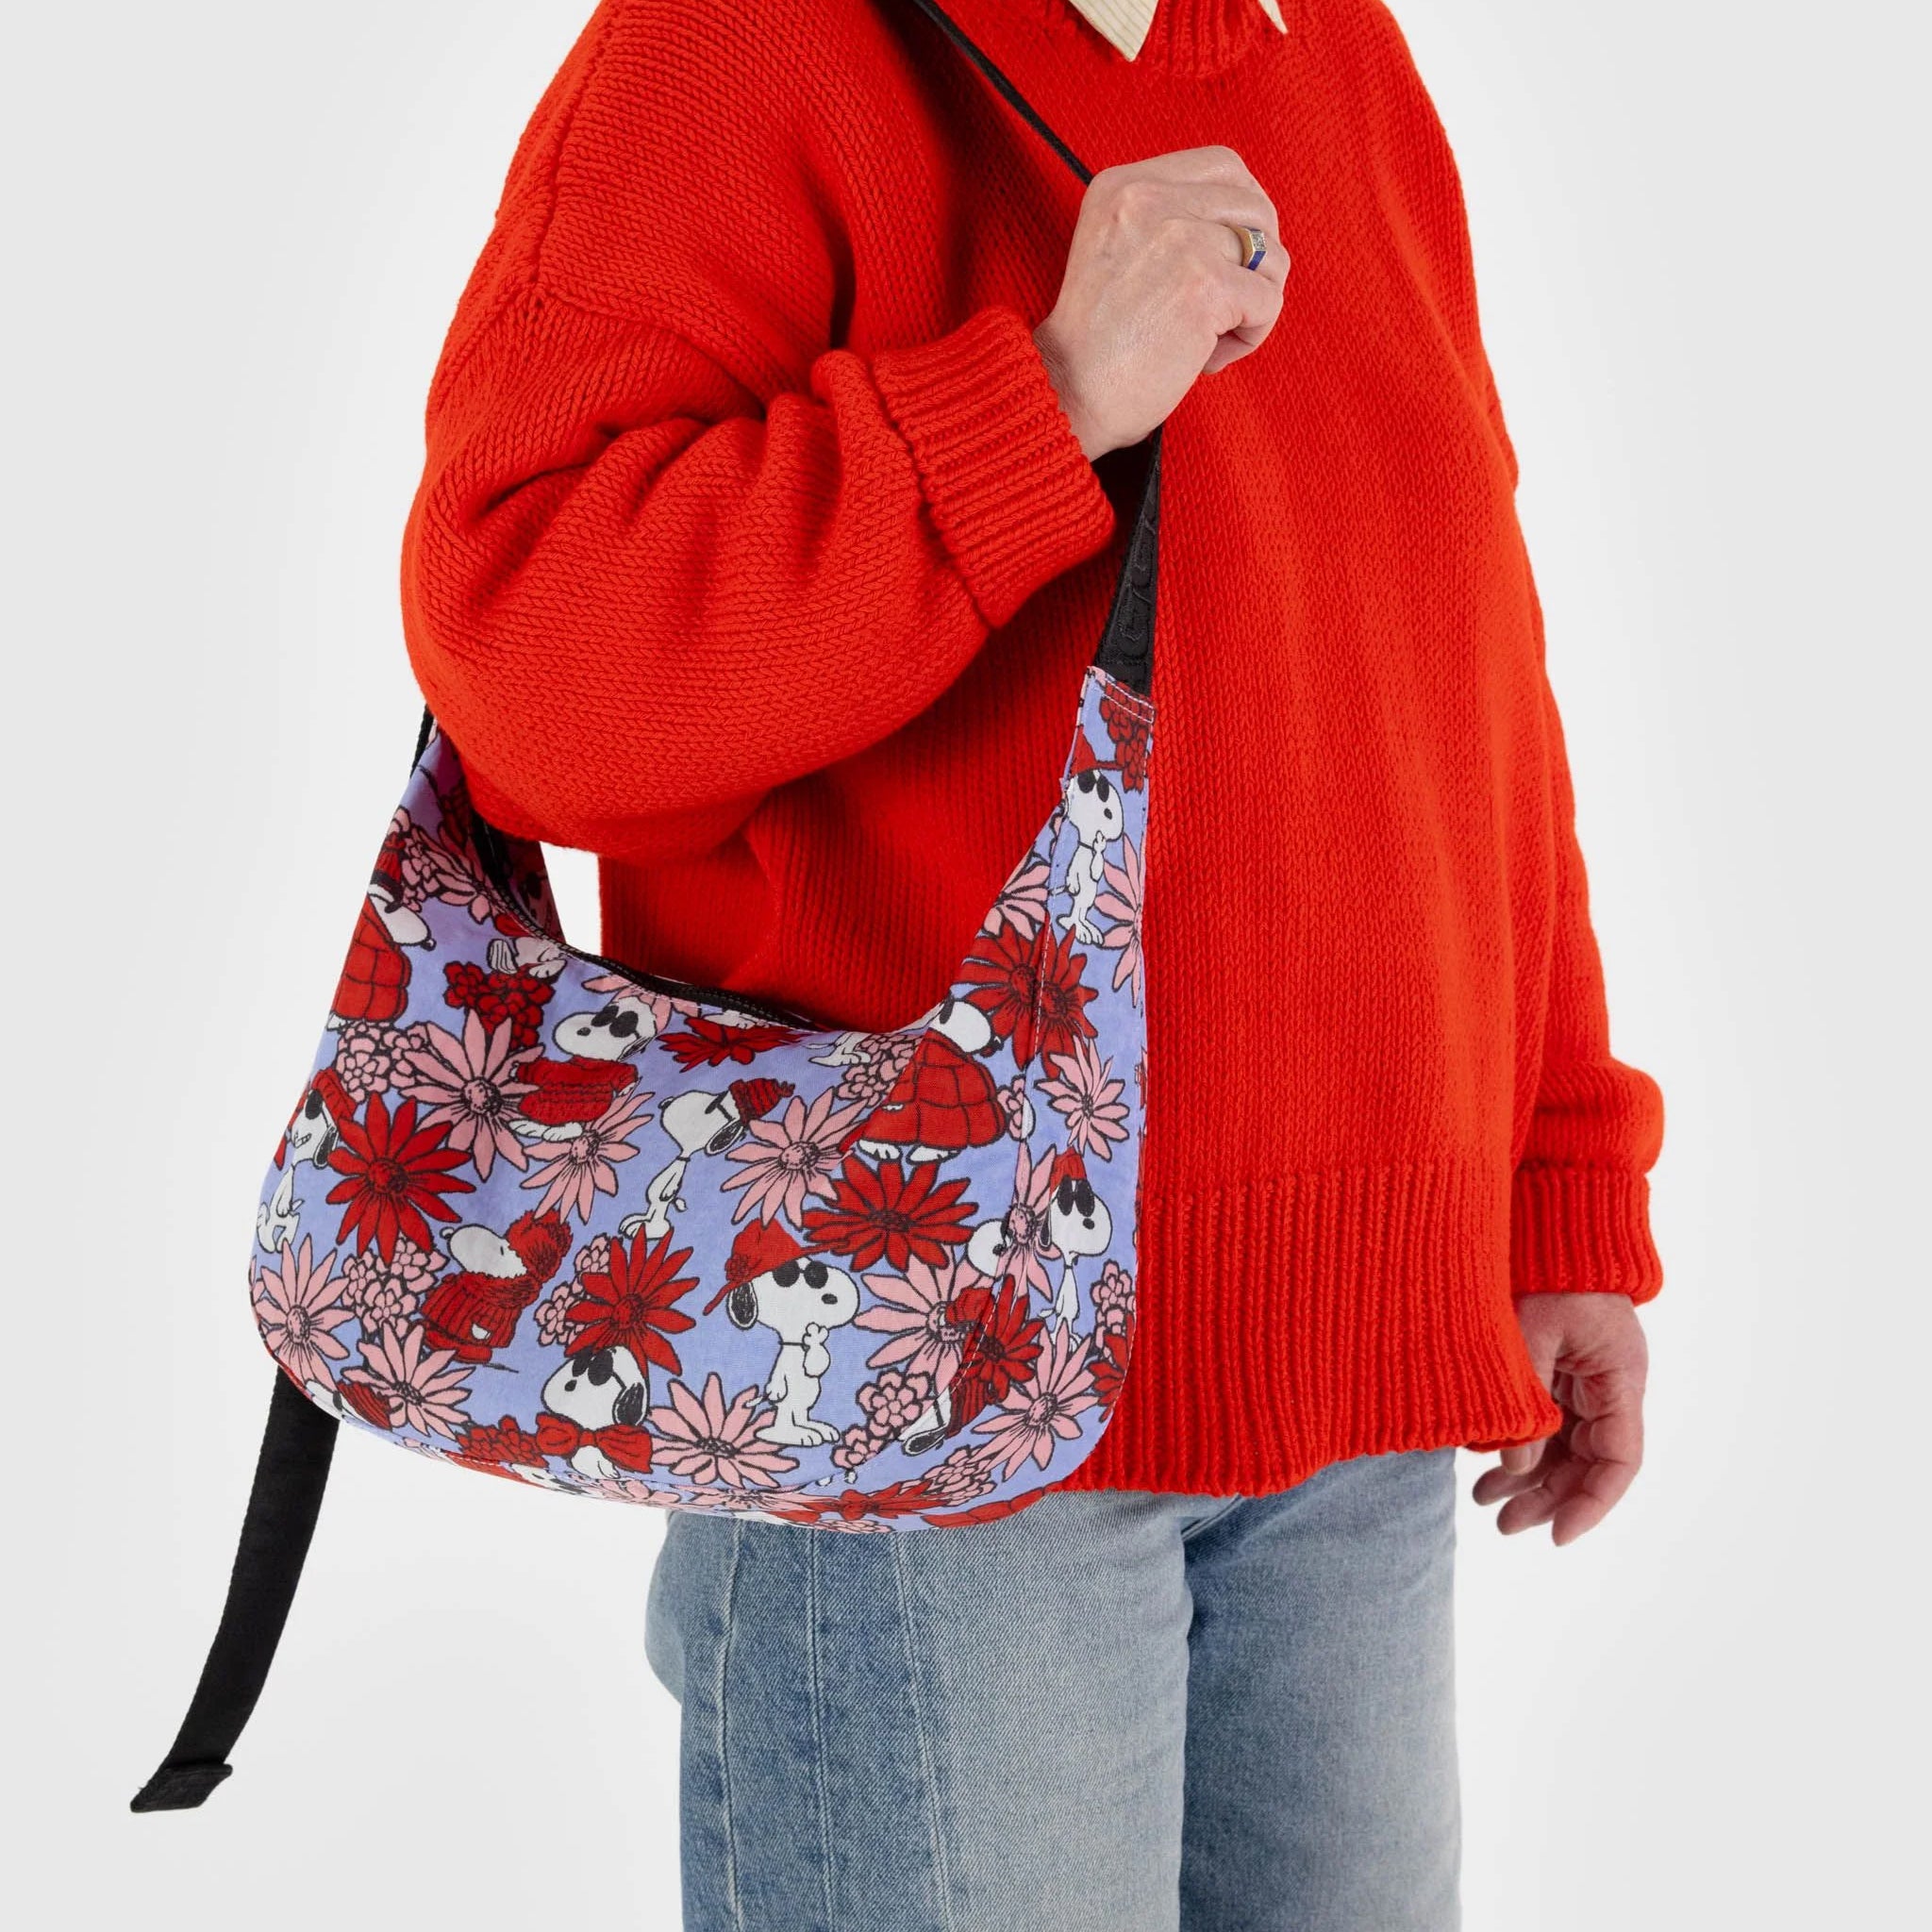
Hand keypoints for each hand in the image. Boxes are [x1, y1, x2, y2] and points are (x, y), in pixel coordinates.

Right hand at [1032, 146, 1288, 459]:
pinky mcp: (1204, 284)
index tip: (1237, 254)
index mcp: (1124, 183)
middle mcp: (1149, 197)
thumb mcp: (1119, 251)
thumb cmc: (1096, 343)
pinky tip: (1209, 358)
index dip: (1246, 207)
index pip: (1223, 165)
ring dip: (1254, 303)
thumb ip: (1170, 223)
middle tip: (1228, 307)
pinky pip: (1268, 300)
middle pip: (1254, 205)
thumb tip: (1253, 227)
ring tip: (1213, 338)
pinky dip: (1251, 336)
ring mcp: (1180, 237)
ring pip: (1269, 254)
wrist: (1066, 393)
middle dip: (1259, 259)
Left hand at [1474, 1292, 1648, 1544]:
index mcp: (1620, 1378)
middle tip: (1503, 1527)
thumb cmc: (1547, 1267)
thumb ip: (1525, 1403)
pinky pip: (1545, 1421)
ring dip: (1527, 1477)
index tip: (1557, 1535)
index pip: (1619, 1460)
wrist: (1550, 1221)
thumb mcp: (1532, 1330)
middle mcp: (1608, 1386)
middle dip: (1547, 1497)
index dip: (1592, 1503)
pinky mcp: (1558, 1368)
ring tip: (1484, 1504)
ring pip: (1563, 1446)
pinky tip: (1483, 1466)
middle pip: (1587, 1462)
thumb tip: (1514, 1469)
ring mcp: (1584, 1378)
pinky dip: (1518, 1445)